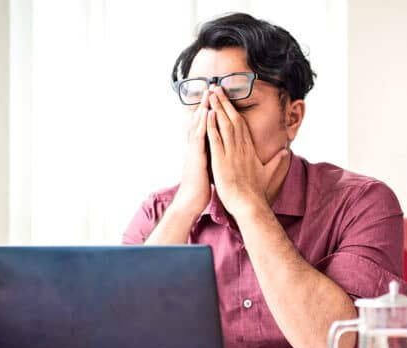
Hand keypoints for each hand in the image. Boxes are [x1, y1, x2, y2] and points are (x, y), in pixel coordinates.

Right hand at [173, 90, 211, 216]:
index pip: (202, 126)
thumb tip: (216, 151)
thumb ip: (210, 157)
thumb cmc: (200, 188)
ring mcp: (193, 150)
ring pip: (197, 125)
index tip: (213, 98)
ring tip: (208, 93)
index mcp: (198, 149)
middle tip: (209, 87)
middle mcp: (194, 146)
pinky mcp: (195, 157)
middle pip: (198, 121)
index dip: (207, 111)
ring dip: (202, 107)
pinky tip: (207, 112)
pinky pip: (199, 137)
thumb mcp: (206, 168)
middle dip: (204, 104)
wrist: (191, 202)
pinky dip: (202, 123)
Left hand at [206, 87, 289, 215]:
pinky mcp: (221, 160)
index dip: (234, 110)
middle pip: (233, 119)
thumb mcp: (269, 174)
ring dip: (217, 108)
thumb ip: (277, 162)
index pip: (241, 125)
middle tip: (217, 87)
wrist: (250, 205)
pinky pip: (216, 139)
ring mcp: (231, 153)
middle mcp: (241, 148)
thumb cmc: (257, 192)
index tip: (228, 99)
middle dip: (225, 102)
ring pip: (224, 125)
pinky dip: (211, 125)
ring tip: (211, 94)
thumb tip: (286, 153)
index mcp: (249, 150)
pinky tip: (207, 114)